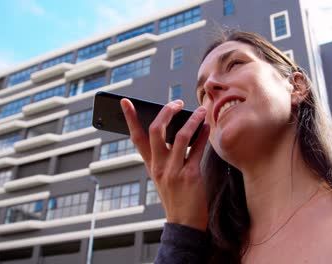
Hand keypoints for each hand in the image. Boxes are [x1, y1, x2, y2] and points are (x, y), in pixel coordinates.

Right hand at [120, 98, 209, 230]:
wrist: (185, 224)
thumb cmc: (178, 198)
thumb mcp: (166, 177)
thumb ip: (169, 156)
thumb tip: (181, 129)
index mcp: (151, 166)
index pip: (136, 138)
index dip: (130, 118)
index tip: (125, 102)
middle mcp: (159, 167)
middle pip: (155, 131)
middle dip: (166, 112)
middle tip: (176, 103)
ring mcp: (173, 171)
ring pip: (179, 136)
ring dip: (191, 120)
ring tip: (200, 111)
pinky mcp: (190, 176)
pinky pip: (196, 150)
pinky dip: (202, 135)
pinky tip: (206, 127)